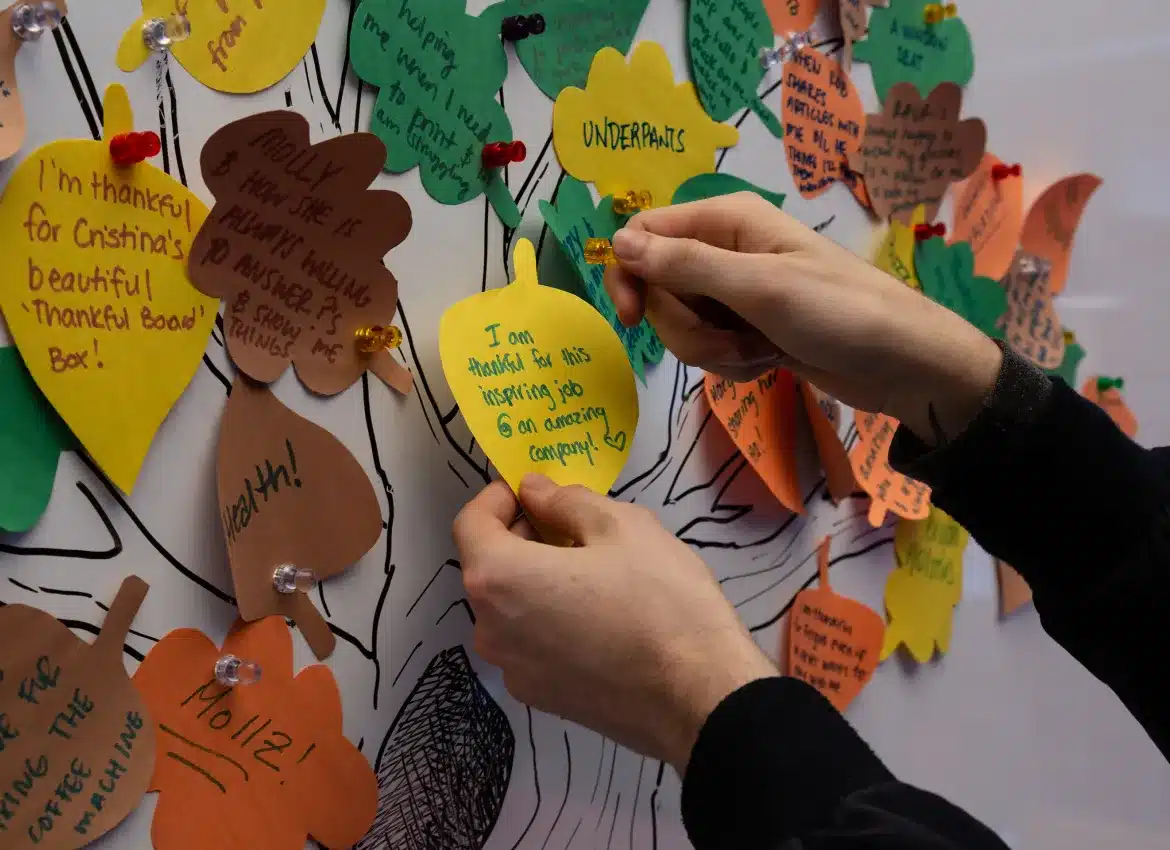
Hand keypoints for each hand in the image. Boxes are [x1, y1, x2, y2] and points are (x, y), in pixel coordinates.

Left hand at [453, 474, 776, 773]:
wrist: (699, 698)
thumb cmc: (660, 600)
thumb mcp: (622, 526)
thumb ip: (565, 501)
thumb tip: (533, 491)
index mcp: (499, 578)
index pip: (471, 523)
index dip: (499, 498)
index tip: (536, 491)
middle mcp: (490, 629)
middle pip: (489, 567)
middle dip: (522, 537)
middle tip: (575, 526)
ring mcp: (513, 671)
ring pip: (511, 607)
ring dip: (537, 579)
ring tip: (594, 571)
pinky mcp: (542, 699)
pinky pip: (531, 643)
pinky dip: (550, 619)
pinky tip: (600, 616)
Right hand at [604, 193, 1002, 443]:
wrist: (902, 364)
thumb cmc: (838, 312)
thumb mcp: (759, 286)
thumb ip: (686, 265)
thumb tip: (616, 242)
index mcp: (726, 220)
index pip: (644, 234)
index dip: (629, 275)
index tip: (633, 319)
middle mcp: (725, 250)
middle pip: (658, 288)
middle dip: (685, 326)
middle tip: (729, 340)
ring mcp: (736, 294)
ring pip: (682, 324)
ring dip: (712, 350)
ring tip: (760, 351)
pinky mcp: (748, 329)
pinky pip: (710, 348)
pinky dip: (732, 363)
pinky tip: (769, 361)